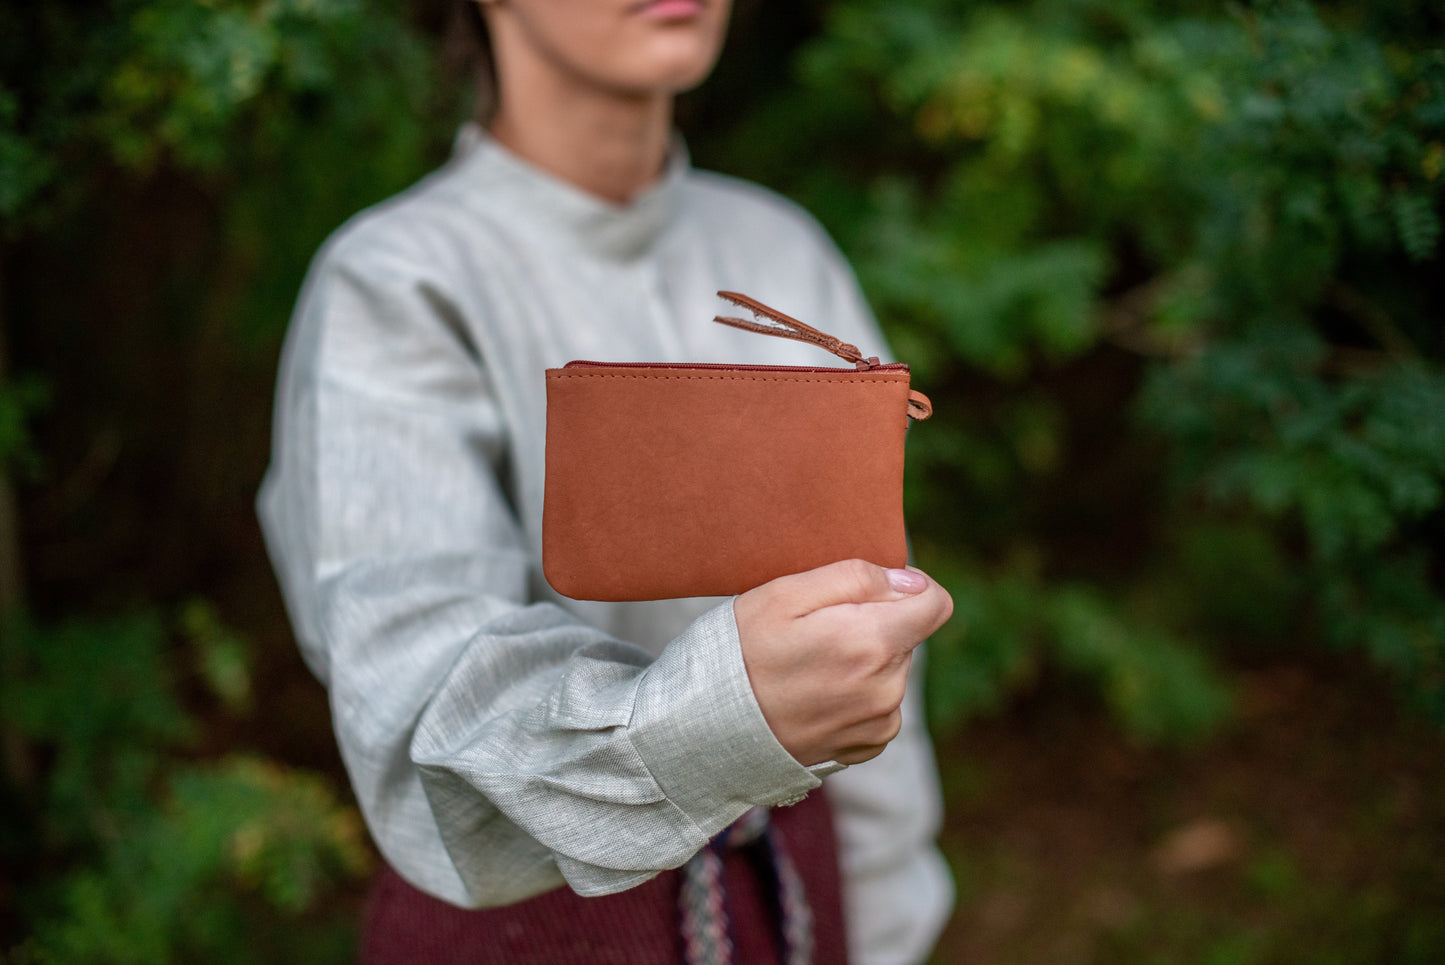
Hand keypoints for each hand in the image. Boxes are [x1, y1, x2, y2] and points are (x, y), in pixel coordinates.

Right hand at [732, 559, 952, 766]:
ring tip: (809, 667)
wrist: (707, 727)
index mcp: (873, 642)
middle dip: (873, 624)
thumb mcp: (785, 594)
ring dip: (865, 661)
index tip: (873, 591)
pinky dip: (856, 694)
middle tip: (816, 633)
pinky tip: (814, 695)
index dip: (909, 588)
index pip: (936, 604)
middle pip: (907, 635)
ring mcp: (879, 721)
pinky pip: (880, 705)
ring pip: (893, 670)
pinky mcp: (867, 746)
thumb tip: (910, 581)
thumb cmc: (740, 651)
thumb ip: (855, 577)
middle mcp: (887, 687)